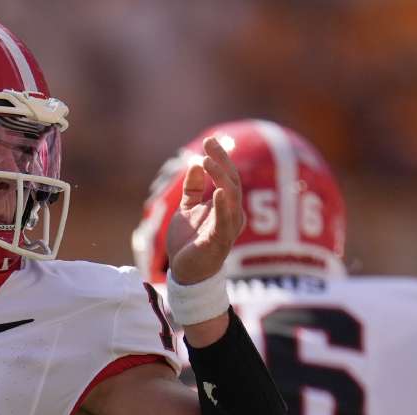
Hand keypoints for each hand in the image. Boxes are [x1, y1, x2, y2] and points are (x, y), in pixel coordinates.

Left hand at [165, 137, 244, 284]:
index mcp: (225, 206)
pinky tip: (217, 191)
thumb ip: (192, 190)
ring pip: (230, 198)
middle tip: (210, 144)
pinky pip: (224, 222)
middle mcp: (231, 215)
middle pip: (231, 182)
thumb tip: (193, 165)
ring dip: (220, 178)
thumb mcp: (188, 210)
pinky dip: (222, 206)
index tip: (210, 140)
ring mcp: (227, 228)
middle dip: (221, 162)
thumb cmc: (190, 242)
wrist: (185, 272)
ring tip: (207, 161)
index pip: (227, 177)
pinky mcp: (219, 241)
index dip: (220, 158)